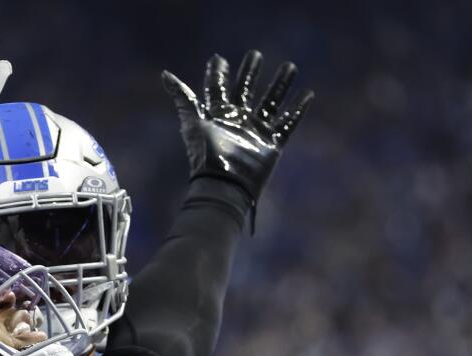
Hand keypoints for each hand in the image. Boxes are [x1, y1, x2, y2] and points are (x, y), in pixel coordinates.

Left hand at [162, 50, 311, 203]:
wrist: (223, 185)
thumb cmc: (205, 155)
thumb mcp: (192, 122)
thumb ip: (182, 98)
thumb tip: (165, 74)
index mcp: (217, 115)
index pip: (216, 89)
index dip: (217, 74)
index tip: (219, 59)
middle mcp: (236, 121)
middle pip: (245, 91)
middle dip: (250, 73)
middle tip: (255, 55)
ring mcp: (255, 132)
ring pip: (271, 102)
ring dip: (280, 85)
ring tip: (290, 66)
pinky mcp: (271, 144)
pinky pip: (287, 124)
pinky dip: (297, 111)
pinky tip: (307, 95)